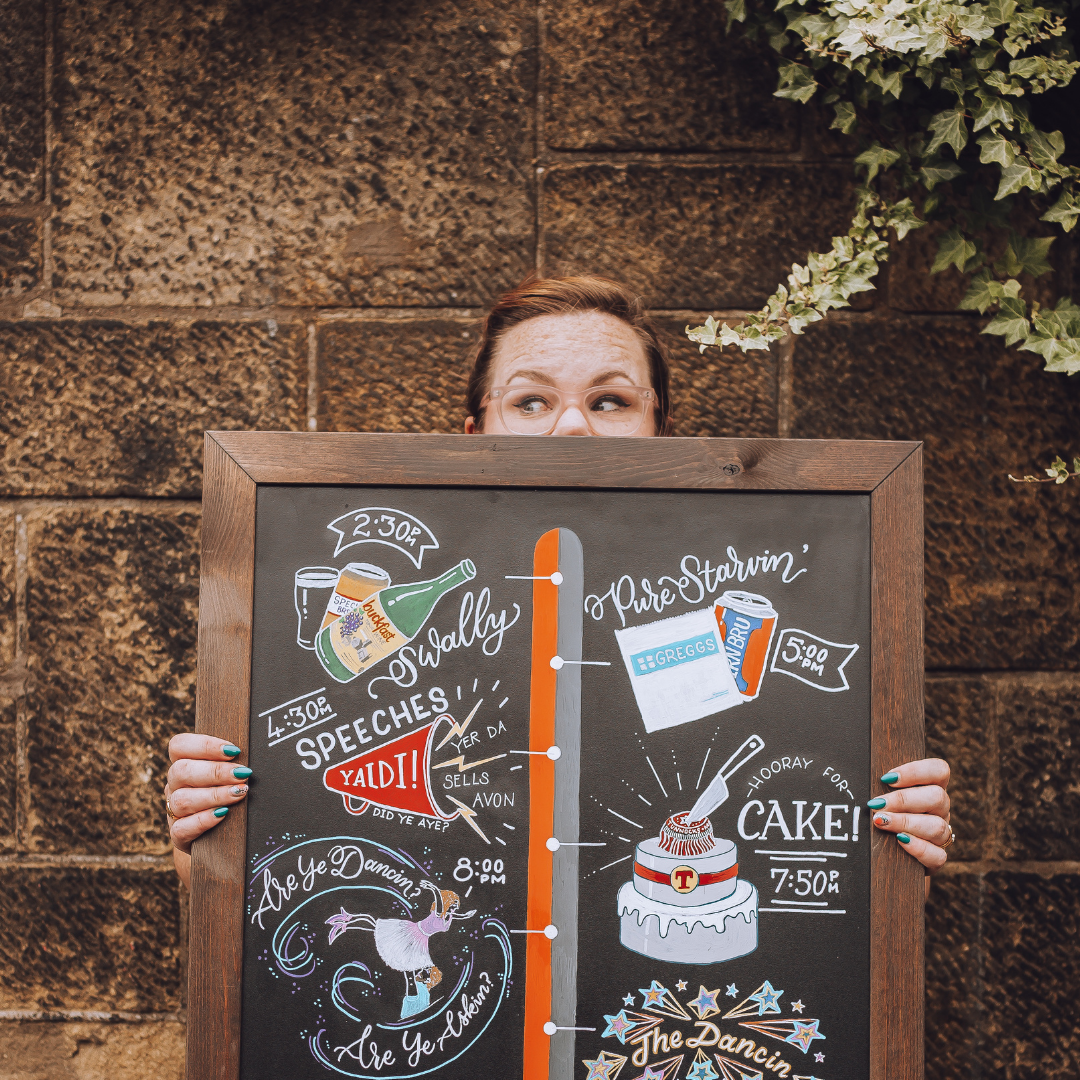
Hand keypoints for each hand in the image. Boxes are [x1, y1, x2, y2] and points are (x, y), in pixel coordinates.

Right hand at [166, 733, 251, 888]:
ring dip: (214, 795)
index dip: (204, 745)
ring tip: (239, 794)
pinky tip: (223, 814)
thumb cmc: (229, 792)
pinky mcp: (178, 835)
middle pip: (180, 771)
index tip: (233, 750)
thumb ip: (233, 761)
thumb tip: (257, 750)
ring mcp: (173, 811)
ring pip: (181, 800)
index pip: (179, 746)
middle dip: (215, 771)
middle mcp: (174, 786)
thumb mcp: (228, 774)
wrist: (222, 836)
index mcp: (184, 763)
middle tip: (243, 774)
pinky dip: (204, 820)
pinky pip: (182, 828)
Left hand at [868, 758, 951, 881]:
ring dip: (906, 822)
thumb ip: (874, 782)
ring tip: (880, 822)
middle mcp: (939, 809)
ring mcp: (940, 834)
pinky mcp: (936, 858)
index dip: (916, 771)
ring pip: (938, 826)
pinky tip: (900, 841)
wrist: (884, 854)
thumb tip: (846, 769)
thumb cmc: (878, 812)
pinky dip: (919, 848)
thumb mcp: (878, 793)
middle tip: (876, 805)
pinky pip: (938, 855)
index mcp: (930, 787)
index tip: (887, 778)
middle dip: (903, 800)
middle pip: (938, 797)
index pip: (939, 770)